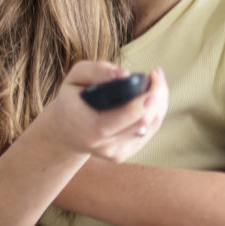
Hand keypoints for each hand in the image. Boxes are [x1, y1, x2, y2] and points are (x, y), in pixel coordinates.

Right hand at [32, 62, 167, 162]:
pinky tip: (152, 97)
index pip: (130, 115)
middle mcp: (106, 146)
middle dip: (158, 94)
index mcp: (92, 129)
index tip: (152, 74)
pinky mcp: (125, 154)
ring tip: (156, 82)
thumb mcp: (73, 79)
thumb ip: (96, 71)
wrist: (64, 132)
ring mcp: (117, 153)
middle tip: (156, 74)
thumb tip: (124, 74)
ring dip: (160, 102)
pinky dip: (155, 112)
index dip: (149, 95)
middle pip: (146, 120)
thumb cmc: (70, 101)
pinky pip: (148, 131)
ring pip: (151, 126)